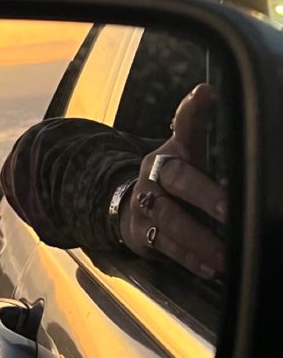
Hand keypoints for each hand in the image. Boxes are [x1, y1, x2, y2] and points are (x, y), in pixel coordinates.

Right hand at [118, 84, 225, 279]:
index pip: (182, 128)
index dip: (191, 113)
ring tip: (225, 254)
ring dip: (199, 238)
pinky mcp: (141, 233)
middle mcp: (153, 175)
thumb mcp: (183, 151)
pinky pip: (165, 246)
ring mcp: (145, 204)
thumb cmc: (171, 178)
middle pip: (176, 180)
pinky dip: (189, 258)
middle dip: (203, 194)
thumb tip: (205, 90)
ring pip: (170, 219)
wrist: (128, 206)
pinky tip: (210, 267)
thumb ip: (194, 124)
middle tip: (228, 207)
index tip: (204, 94)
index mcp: (169, 152)